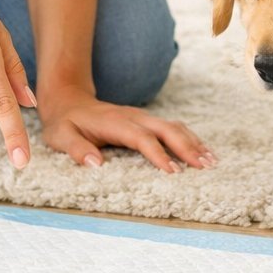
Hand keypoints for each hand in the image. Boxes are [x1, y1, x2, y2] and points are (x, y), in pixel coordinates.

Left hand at [38, 85, 216, 173]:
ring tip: (211, 161)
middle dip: (187, 147)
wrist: (68, 99)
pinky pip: (173, 127)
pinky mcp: (146, 121)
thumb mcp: (60, 136)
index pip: (142, 138)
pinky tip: (201, 152)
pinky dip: (189, 139)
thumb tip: (95, 164)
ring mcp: (142, 117)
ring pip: (174, 126)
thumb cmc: (64, 123)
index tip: (174, 173)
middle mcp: (134, 117)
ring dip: (193, 143)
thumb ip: (76, 149)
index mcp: (115, 122)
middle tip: (205, 167)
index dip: (158, 154)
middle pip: (167, 129)